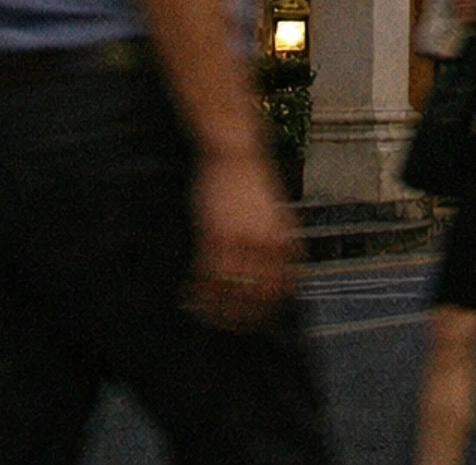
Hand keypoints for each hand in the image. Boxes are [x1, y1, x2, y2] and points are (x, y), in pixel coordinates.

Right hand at [186, 147, 297, 328]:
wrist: (235, 150)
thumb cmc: (253, 181)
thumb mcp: (275, 213)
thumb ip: (276, 242)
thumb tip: (277, 274)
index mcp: (284, 240)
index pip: (281, 288)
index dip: (268, 307)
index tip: (258, 317)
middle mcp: (265, 244)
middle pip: (256, 296)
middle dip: (243, 315)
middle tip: (230, 324)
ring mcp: (239, 242)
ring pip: (230, 292)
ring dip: (218, 310)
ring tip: (208, 316)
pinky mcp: (214, 237)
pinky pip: (206, 278)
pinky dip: (199, 294)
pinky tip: (192, 300)